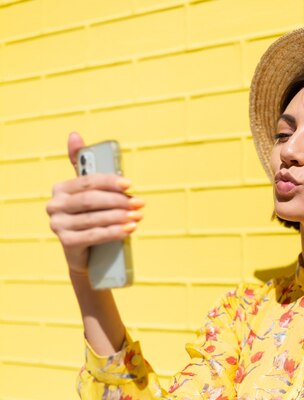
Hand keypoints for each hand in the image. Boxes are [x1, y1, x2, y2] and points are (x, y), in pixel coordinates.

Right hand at [45, 132, 143, 277]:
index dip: (110, 182)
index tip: (131, 184)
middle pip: (91, 200)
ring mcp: (57, 224)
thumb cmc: (91, 216)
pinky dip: (113, 232)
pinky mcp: (65, 242)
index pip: (88, 181)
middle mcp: (54, 205)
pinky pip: (92, 235)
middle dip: (118, 201)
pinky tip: (128, 230)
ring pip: (93, 218)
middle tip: (140, 204)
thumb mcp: (89, 191)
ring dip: (119, 217)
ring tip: (138, 217)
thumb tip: (74, 134)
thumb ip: (82, 165)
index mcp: (61, 188)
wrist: (86, 253)